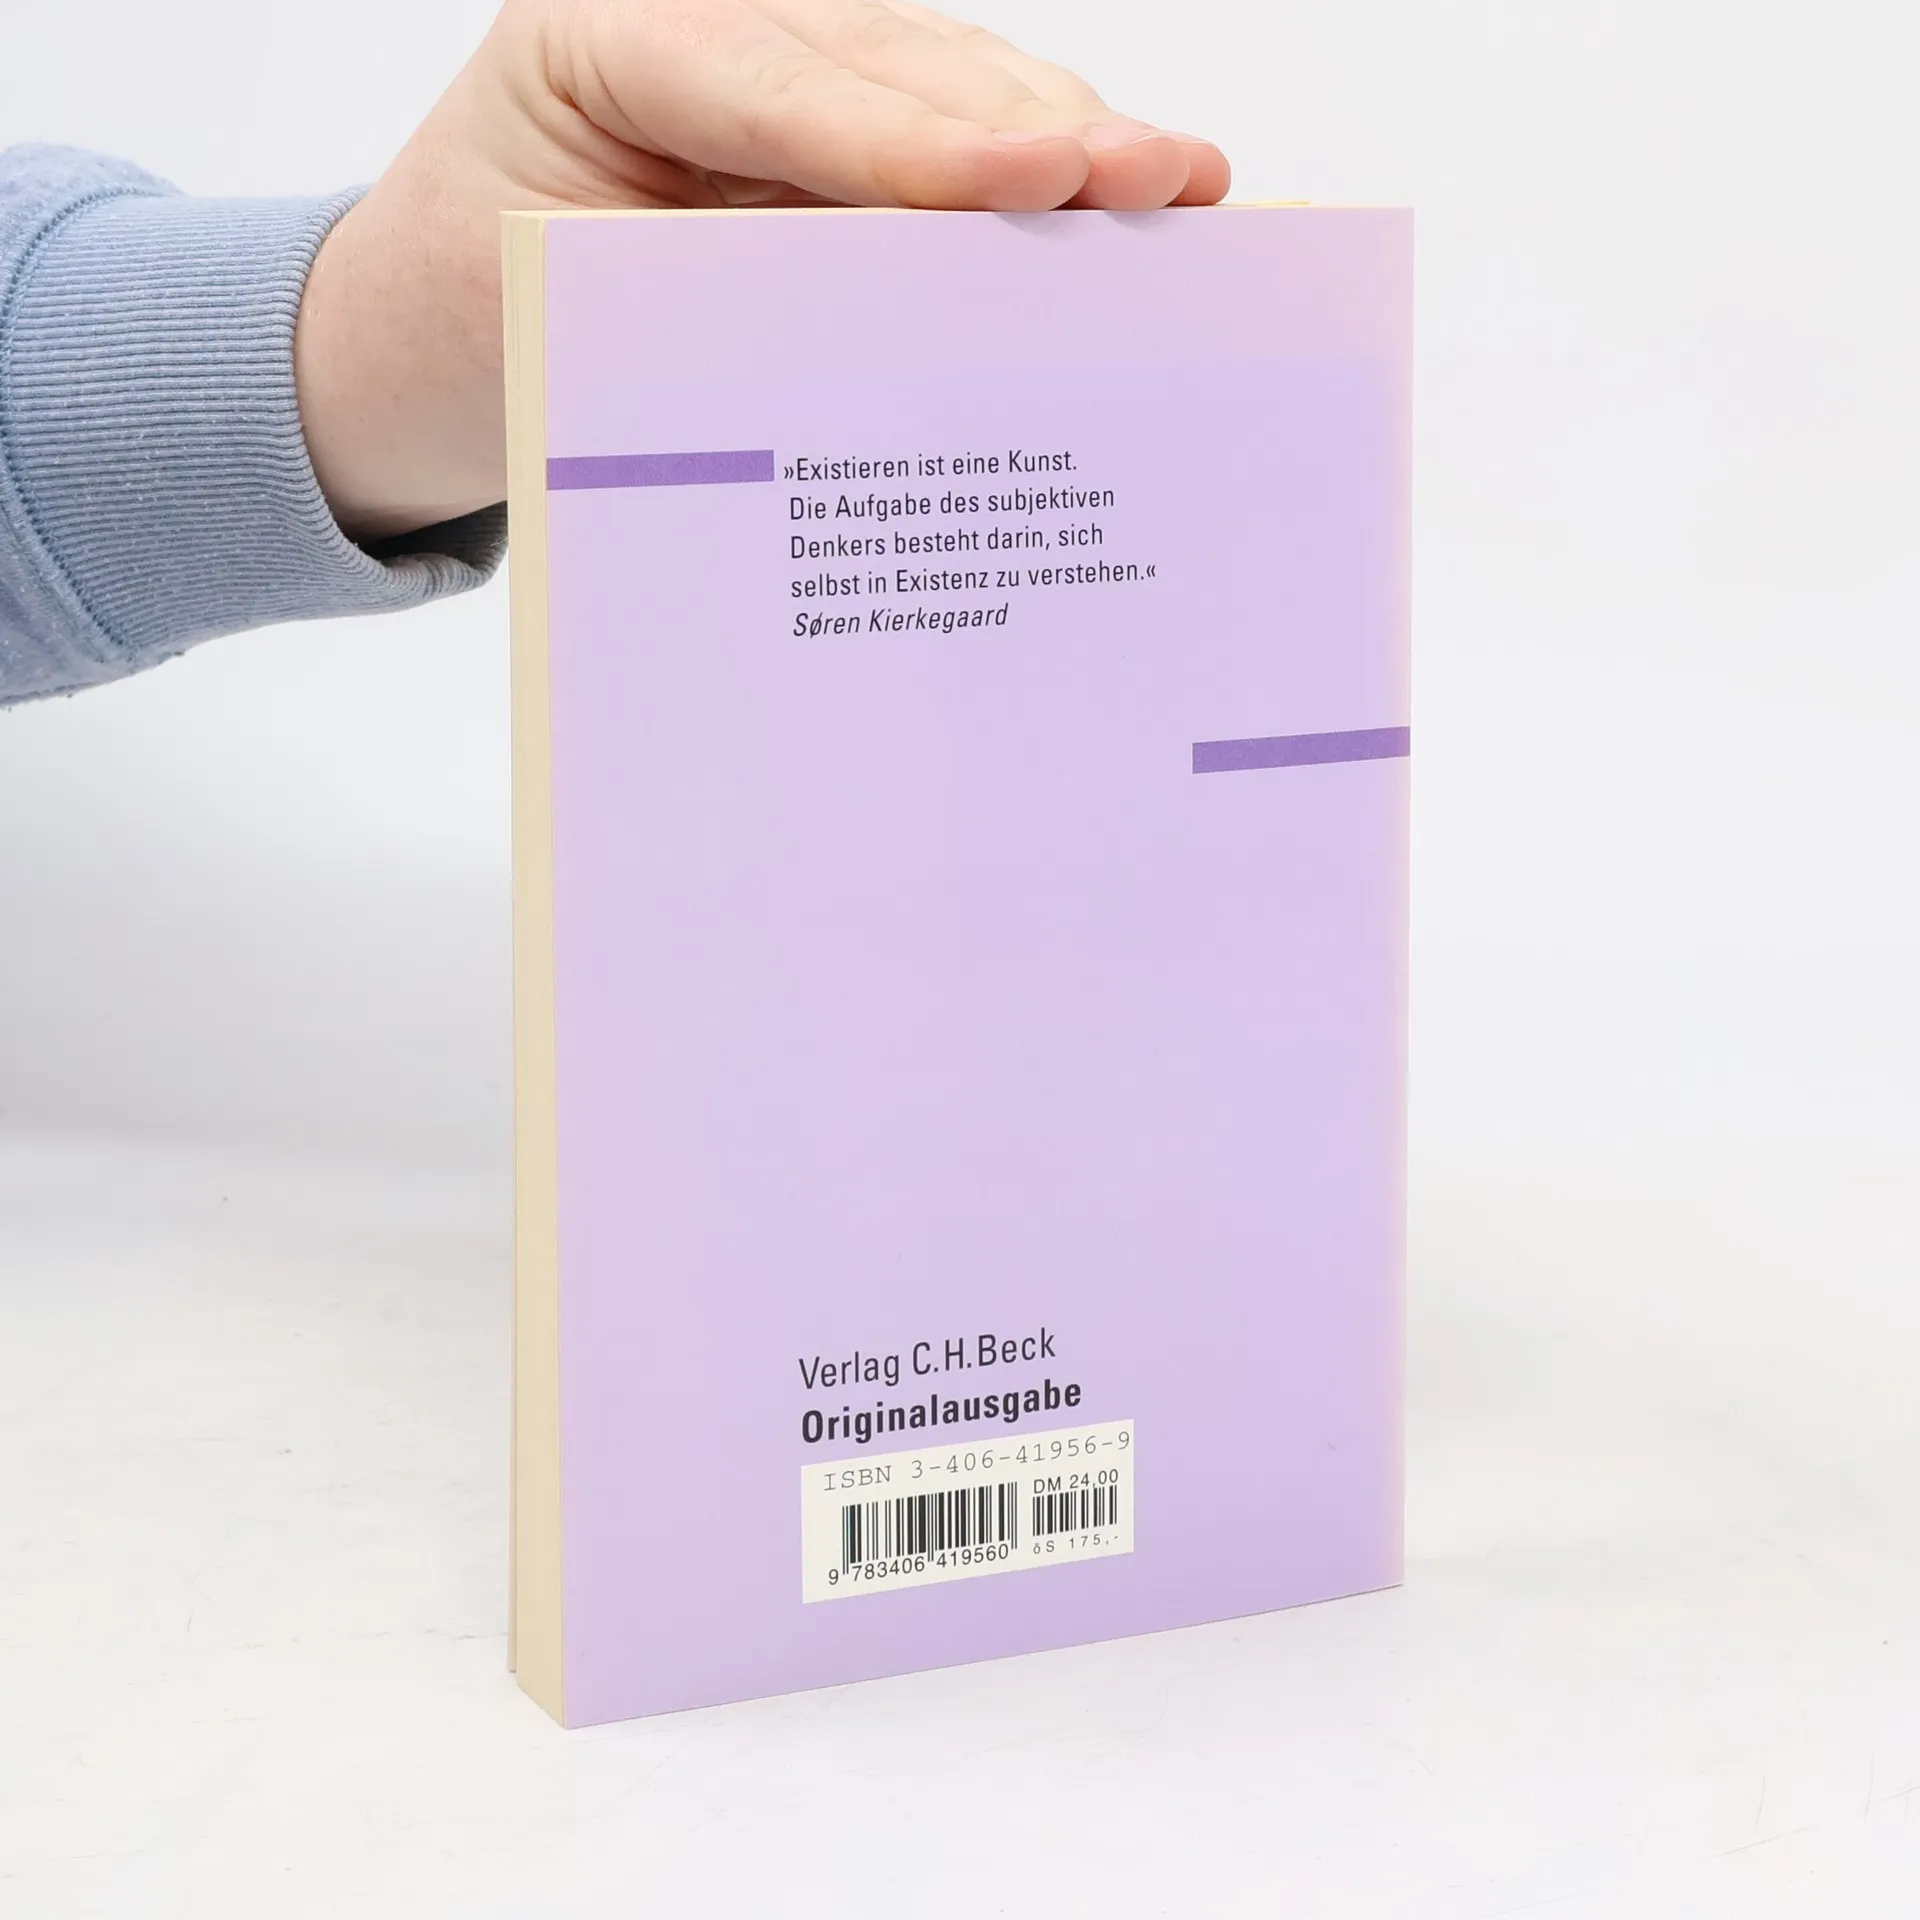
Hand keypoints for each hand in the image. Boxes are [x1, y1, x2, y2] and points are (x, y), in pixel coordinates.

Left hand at [293, 0, 1229, 541]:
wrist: (420, 337)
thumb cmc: (476, 331)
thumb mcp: (585, 327)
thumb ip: (739, 296)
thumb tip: (923, 317)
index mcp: (599, 41)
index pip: (782, 87)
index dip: (921, 141)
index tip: (1039, 180)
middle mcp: (693, 23)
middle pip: (891, 62)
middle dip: (1033, 129)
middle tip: (1163, 179)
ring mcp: (763, 58)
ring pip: (935, 78)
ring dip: (1057, 138)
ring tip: (1172, 184)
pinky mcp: (811, 117)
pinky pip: (929, 128)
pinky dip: (1019, 168)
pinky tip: (1111, 192)